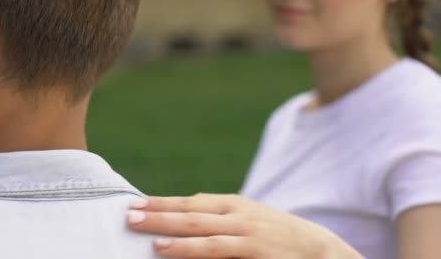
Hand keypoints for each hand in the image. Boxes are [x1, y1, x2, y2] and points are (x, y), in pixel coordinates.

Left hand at [127, 193, 363, 258]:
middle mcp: (239, 216)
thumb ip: (218, 216)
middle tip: (129, 215)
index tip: (135, 203)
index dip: (162, 202)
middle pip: (192, 214)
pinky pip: (221, 254)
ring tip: (149, 237)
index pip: (191, 201)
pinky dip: (195, 252)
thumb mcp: (248, 218)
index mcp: (234, 205)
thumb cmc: (277, 234)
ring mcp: (249, 236)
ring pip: (205, 234)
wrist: (324, 250)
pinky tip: (174, 252)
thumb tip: (183, 212)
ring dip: (174, 235)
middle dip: (159, 214)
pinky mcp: (257, 256)